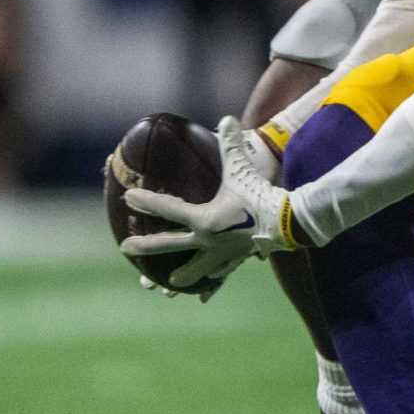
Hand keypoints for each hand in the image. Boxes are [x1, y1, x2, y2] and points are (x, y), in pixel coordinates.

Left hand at [119, 118, 300, 291]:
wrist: (288, 222)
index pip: (168, 210)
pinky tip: (203, 295)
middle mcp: (207, 240)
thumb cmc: (261, 194)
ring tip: (165, 287)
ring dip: (178, 279)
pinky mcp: (236, 259)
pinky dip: (210, 284)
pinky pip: (220, 274)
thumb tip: (226, 118)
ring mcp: (221, 254)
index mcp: (204, 219)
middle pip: (170, 245)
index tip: (128, 197)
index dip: (146, 202)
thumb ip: (232, 144)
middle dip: (146, 247)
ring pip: (195, 269)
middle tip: (125, 248)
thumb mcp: (243, 169)